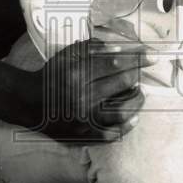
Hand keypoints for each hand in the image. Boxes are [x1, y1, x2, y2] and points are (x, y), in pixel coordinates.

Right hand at [34, 38, 150, 141]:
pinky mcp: (83, 135)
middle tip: (141, 73)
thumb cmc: (51, 76)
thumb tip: (119, 48)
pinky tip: (133, 117)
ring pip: (121, 111)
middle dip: (137, 75)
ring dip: (136, 101)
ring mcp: (83, 119)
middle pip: (121, 84)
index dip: (137, 58)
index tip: (152, 56)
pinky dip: (126, 126)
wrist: (30, 103)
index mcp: (76, 74)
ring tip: (138, 94)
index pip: (115, 63)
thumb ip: (91, 49)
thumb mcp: (67, 56)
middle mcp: (81, 97)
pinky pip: (111, 134)